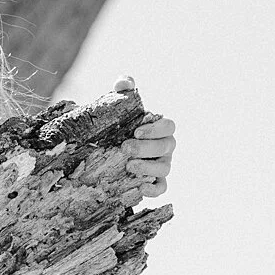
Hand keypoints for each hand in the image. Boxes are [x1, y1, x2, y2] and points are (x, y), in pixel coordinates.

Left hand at [113, 80, 175, 198]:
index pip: (169, 126)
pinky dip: (154, 190)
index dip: (156, 130)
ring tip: (128, 166)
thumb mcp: (118, 104)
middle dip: (146, 148)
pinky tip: (140, 188)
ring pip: (164, 169)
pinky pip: (161, 188)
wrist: (106, 147)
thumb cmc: (119, 123)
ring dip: (148, 168)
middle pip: (166, 148)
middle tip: (125, 148)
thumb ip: (124, 89)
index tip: (136, 131)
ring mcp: (161, 165)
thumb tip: (124, 84)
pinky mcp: (154, 182)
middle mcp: (165, 147)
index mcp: (160, 128)